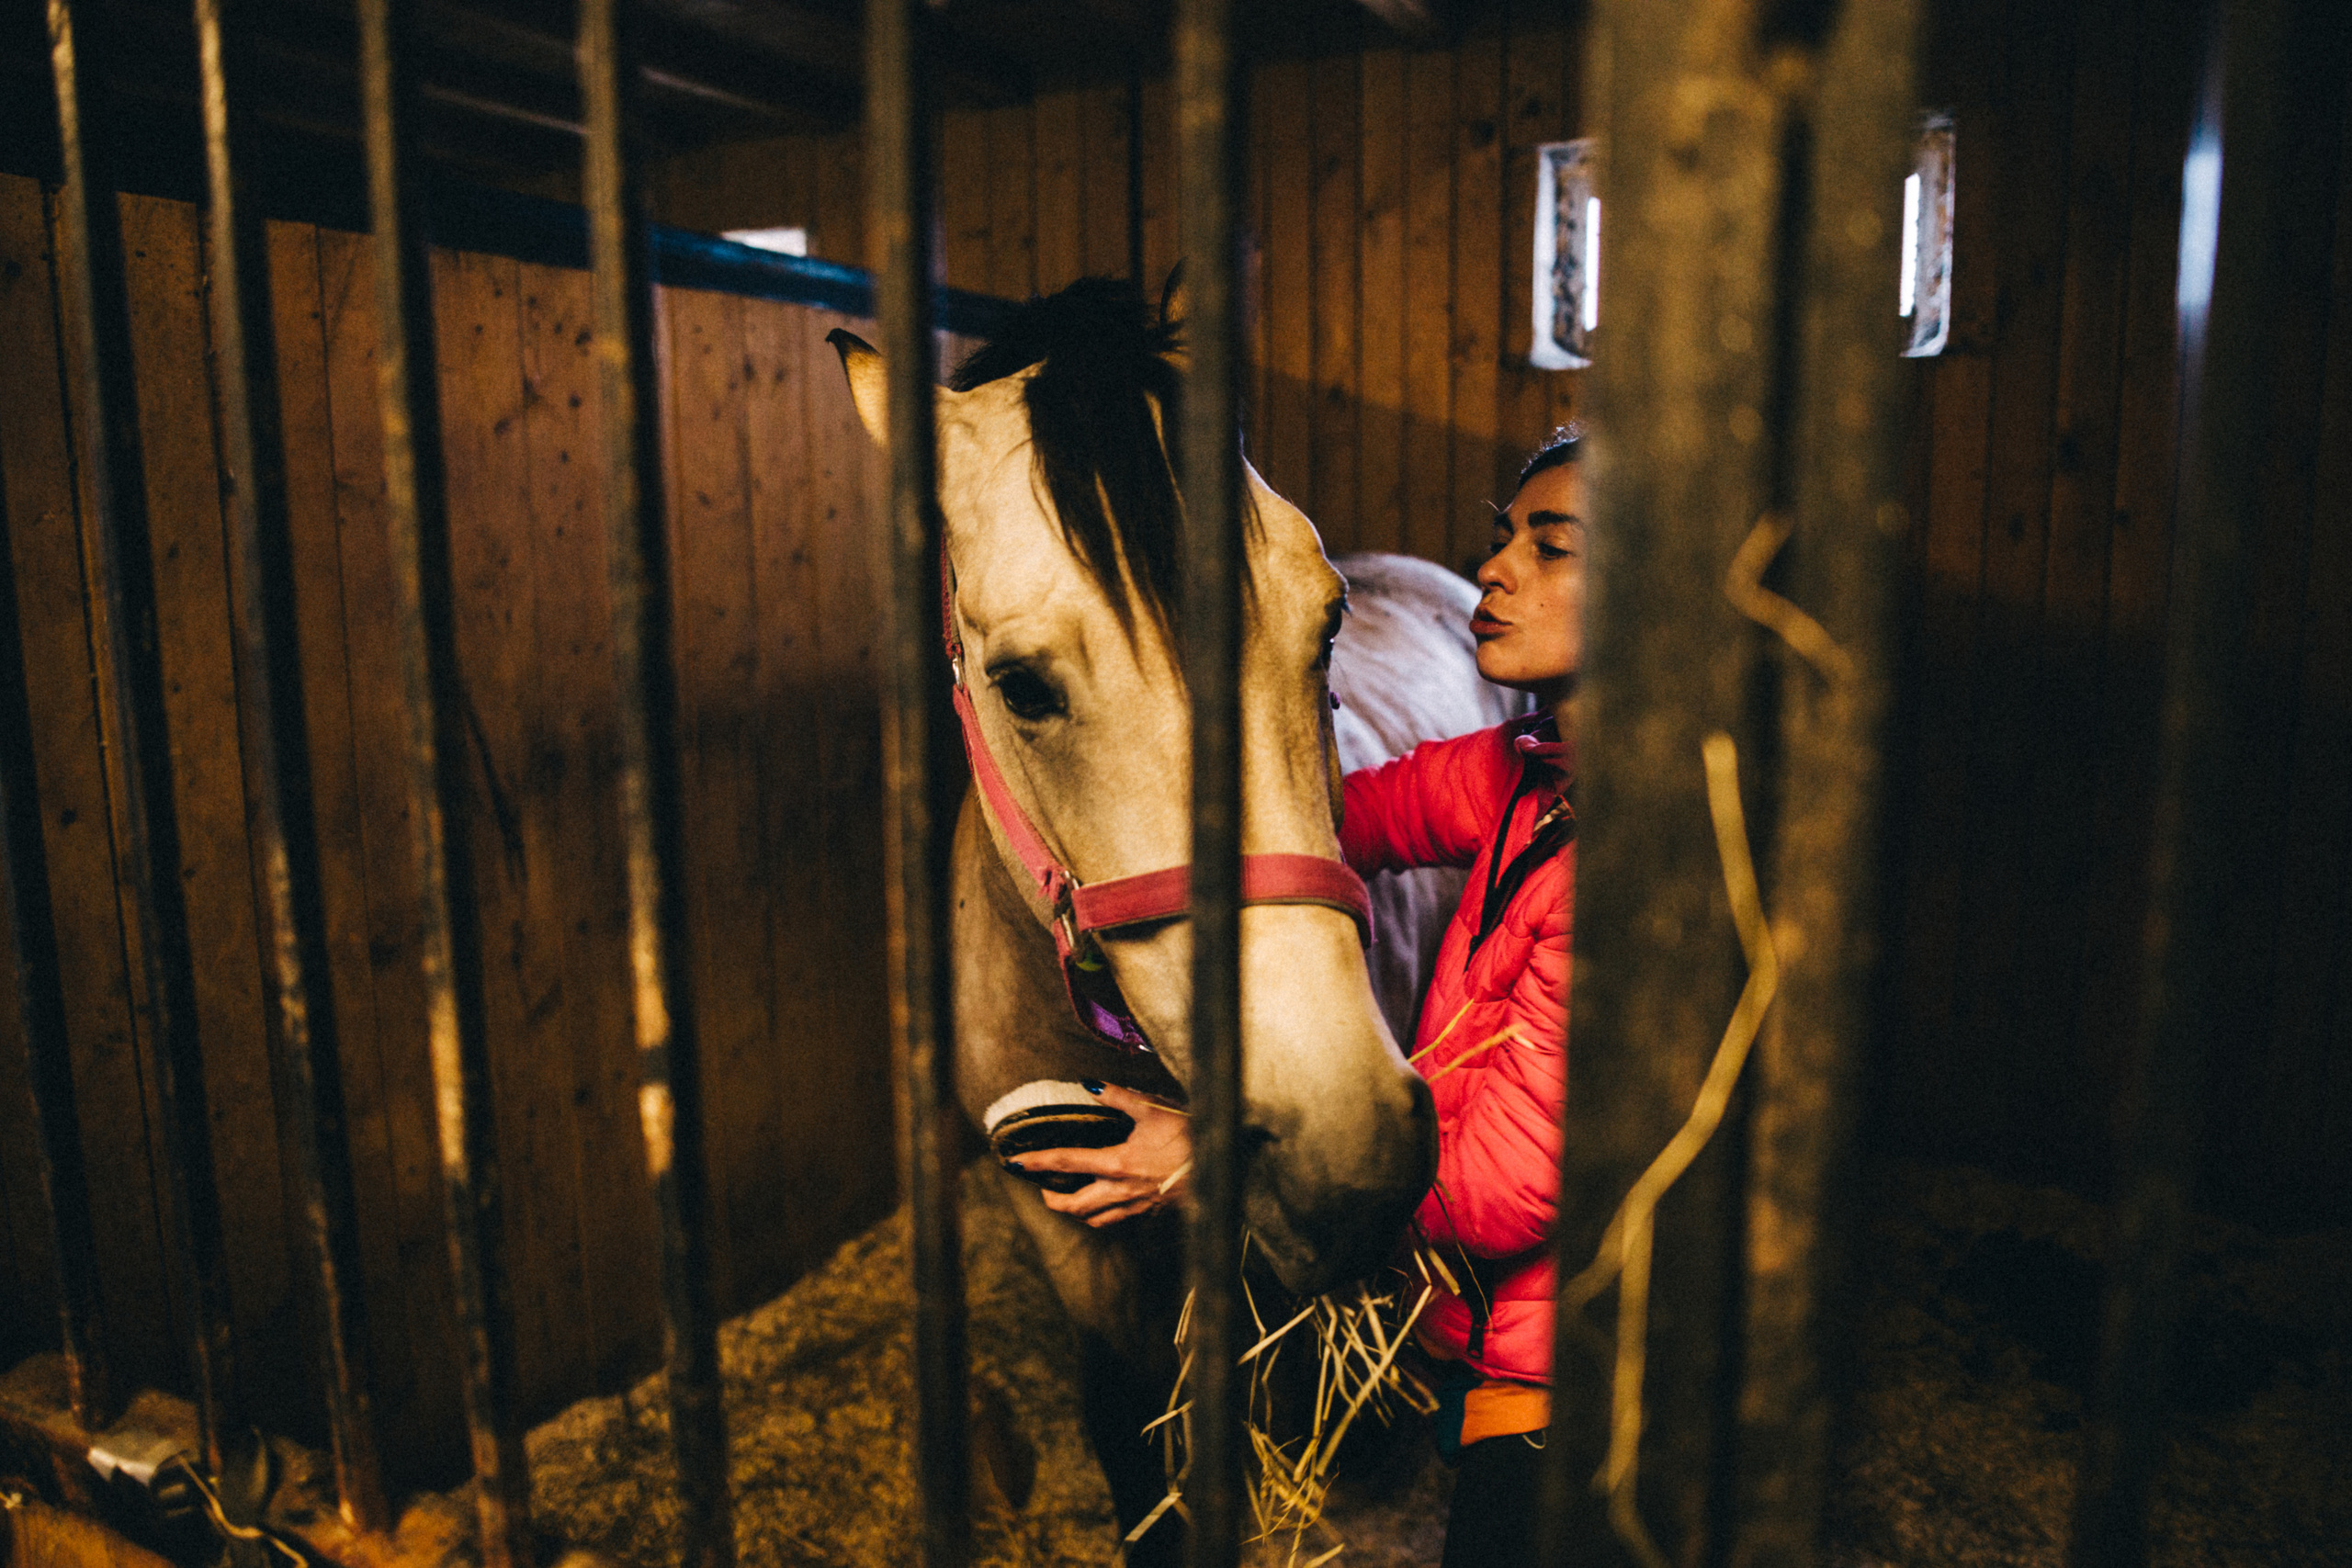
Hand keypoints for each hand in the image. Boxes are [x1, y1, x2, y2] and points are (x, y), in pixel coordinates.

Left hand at [1018, 1083, 1192, 1227]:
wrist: (1220, 1169)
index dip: (1037, 1163)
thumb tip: (1089, 1085)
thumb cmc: (1188, 1137)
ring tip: (1071, 1200)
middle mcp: (1120, 1190)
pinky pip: (1119, 1221)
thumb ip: (1118, 1096)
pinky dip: (1105, 1216)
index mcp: (1116, 1163)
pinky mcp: (1151, 1213)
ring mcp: (1136, 1206)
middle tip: (1044, 1191)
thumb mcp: (1152, 1109)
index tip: (1015, 1163)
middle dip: (1053, 1201)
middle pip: (1074, 1206)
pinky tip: (1108, 1204)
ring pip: (1095, 1220)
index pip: (1066, 1163)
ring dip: (1077, 1212)